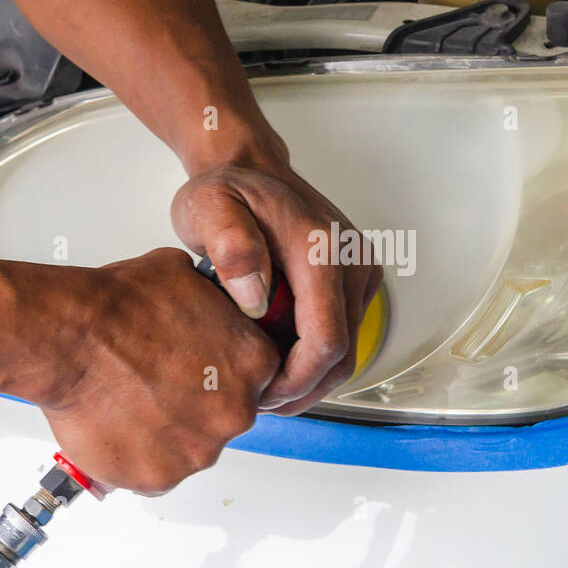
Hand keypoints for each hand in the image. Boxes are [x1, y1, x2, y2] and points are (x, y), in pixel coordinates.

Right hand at [33, 248, 280, 494]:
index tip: (196, 369)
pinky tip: (117, 426)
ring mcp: (199, 450)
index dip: (221, 371)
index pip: (255, 376)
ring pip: (190, 447)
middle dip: (196, 404)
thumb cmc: (119, 308)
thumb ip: (214, 303)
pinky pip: (155, 473)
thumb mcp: (187, 277)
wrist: (70, 339)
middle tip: (158, 386)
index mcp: (254, 363)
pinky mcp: (160, 477)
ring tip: (131, 403)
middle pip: (225, 415)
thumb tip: (210, 303)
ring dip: (166, 432)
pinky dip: (137, 457)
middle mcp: (236, 411)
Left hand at [171, 135, 382, 415]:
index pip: (326, 341)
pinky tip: (276, 359)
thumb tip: (255, 295)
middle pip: (343, 356)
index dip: (296, 381)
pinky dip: (313, 359)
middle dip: (302, 389)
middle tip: (257, 399)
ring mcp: (359, 272)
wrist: (249, 167)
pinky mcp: (356, 281)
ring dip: (309, 379)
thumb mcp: (208, 207)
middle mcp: (352, 261)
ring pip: (346, 353)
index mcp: (321, 249)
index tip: (260, 393)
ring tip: (264, 385)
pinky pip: (343, 335)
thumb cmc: (227, 190)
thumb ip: (230, 245)